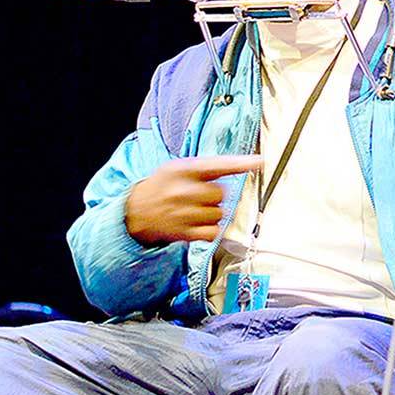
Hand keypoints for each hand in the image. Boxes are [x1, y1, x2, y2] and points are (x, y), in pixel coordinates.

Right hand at [125, 155, 262, 245]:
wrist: (135, 211)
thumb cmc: (162, 186)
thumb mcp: (178, 168)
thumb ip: (207, 166)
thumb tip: (244, 163)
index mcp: (183, 170)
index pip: (217, 165)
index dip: (240, 163)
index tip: (259, 161)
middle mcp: (183, 191)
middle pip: (222, 193)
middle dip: (217, 195)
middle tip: (200, 196)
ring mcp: (183, 213)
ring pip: (220, 214)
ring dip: (214, 213)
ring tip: (196, 210)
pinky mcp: (184, 233)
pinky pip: (213, 232)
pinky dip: (211, 229)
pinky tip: (199, 223)